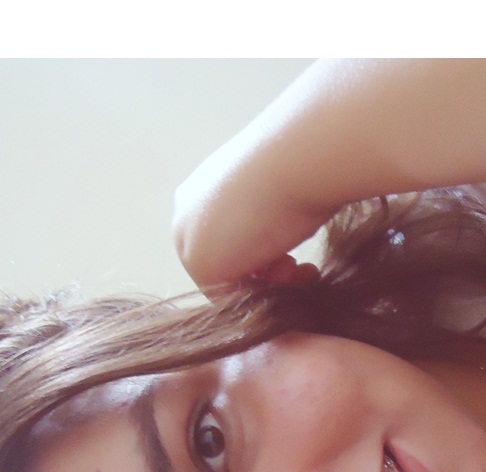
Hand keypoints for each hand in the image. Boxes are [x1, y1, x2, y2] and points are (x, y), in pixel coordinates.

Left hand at [172, 133, 336, 288]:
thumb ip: (263, 223)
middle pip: (226, 268)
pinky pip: (231, 300)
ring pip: (229, 285)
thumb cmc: (299, 169)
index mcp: (200, 194)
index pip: (228, 246)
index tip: (294, 257)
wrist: (299, 157)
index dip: (264, 260)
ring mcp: (188, 239)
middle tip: (297, 266)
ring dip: (268, 288)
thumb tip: (274, 251)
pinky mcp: (199, 262)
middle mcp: (186, 214)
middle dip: (265, 277)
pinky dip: (265, 298)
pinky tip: (292, 276)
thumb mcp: (277, 197)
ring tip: (299, 271)